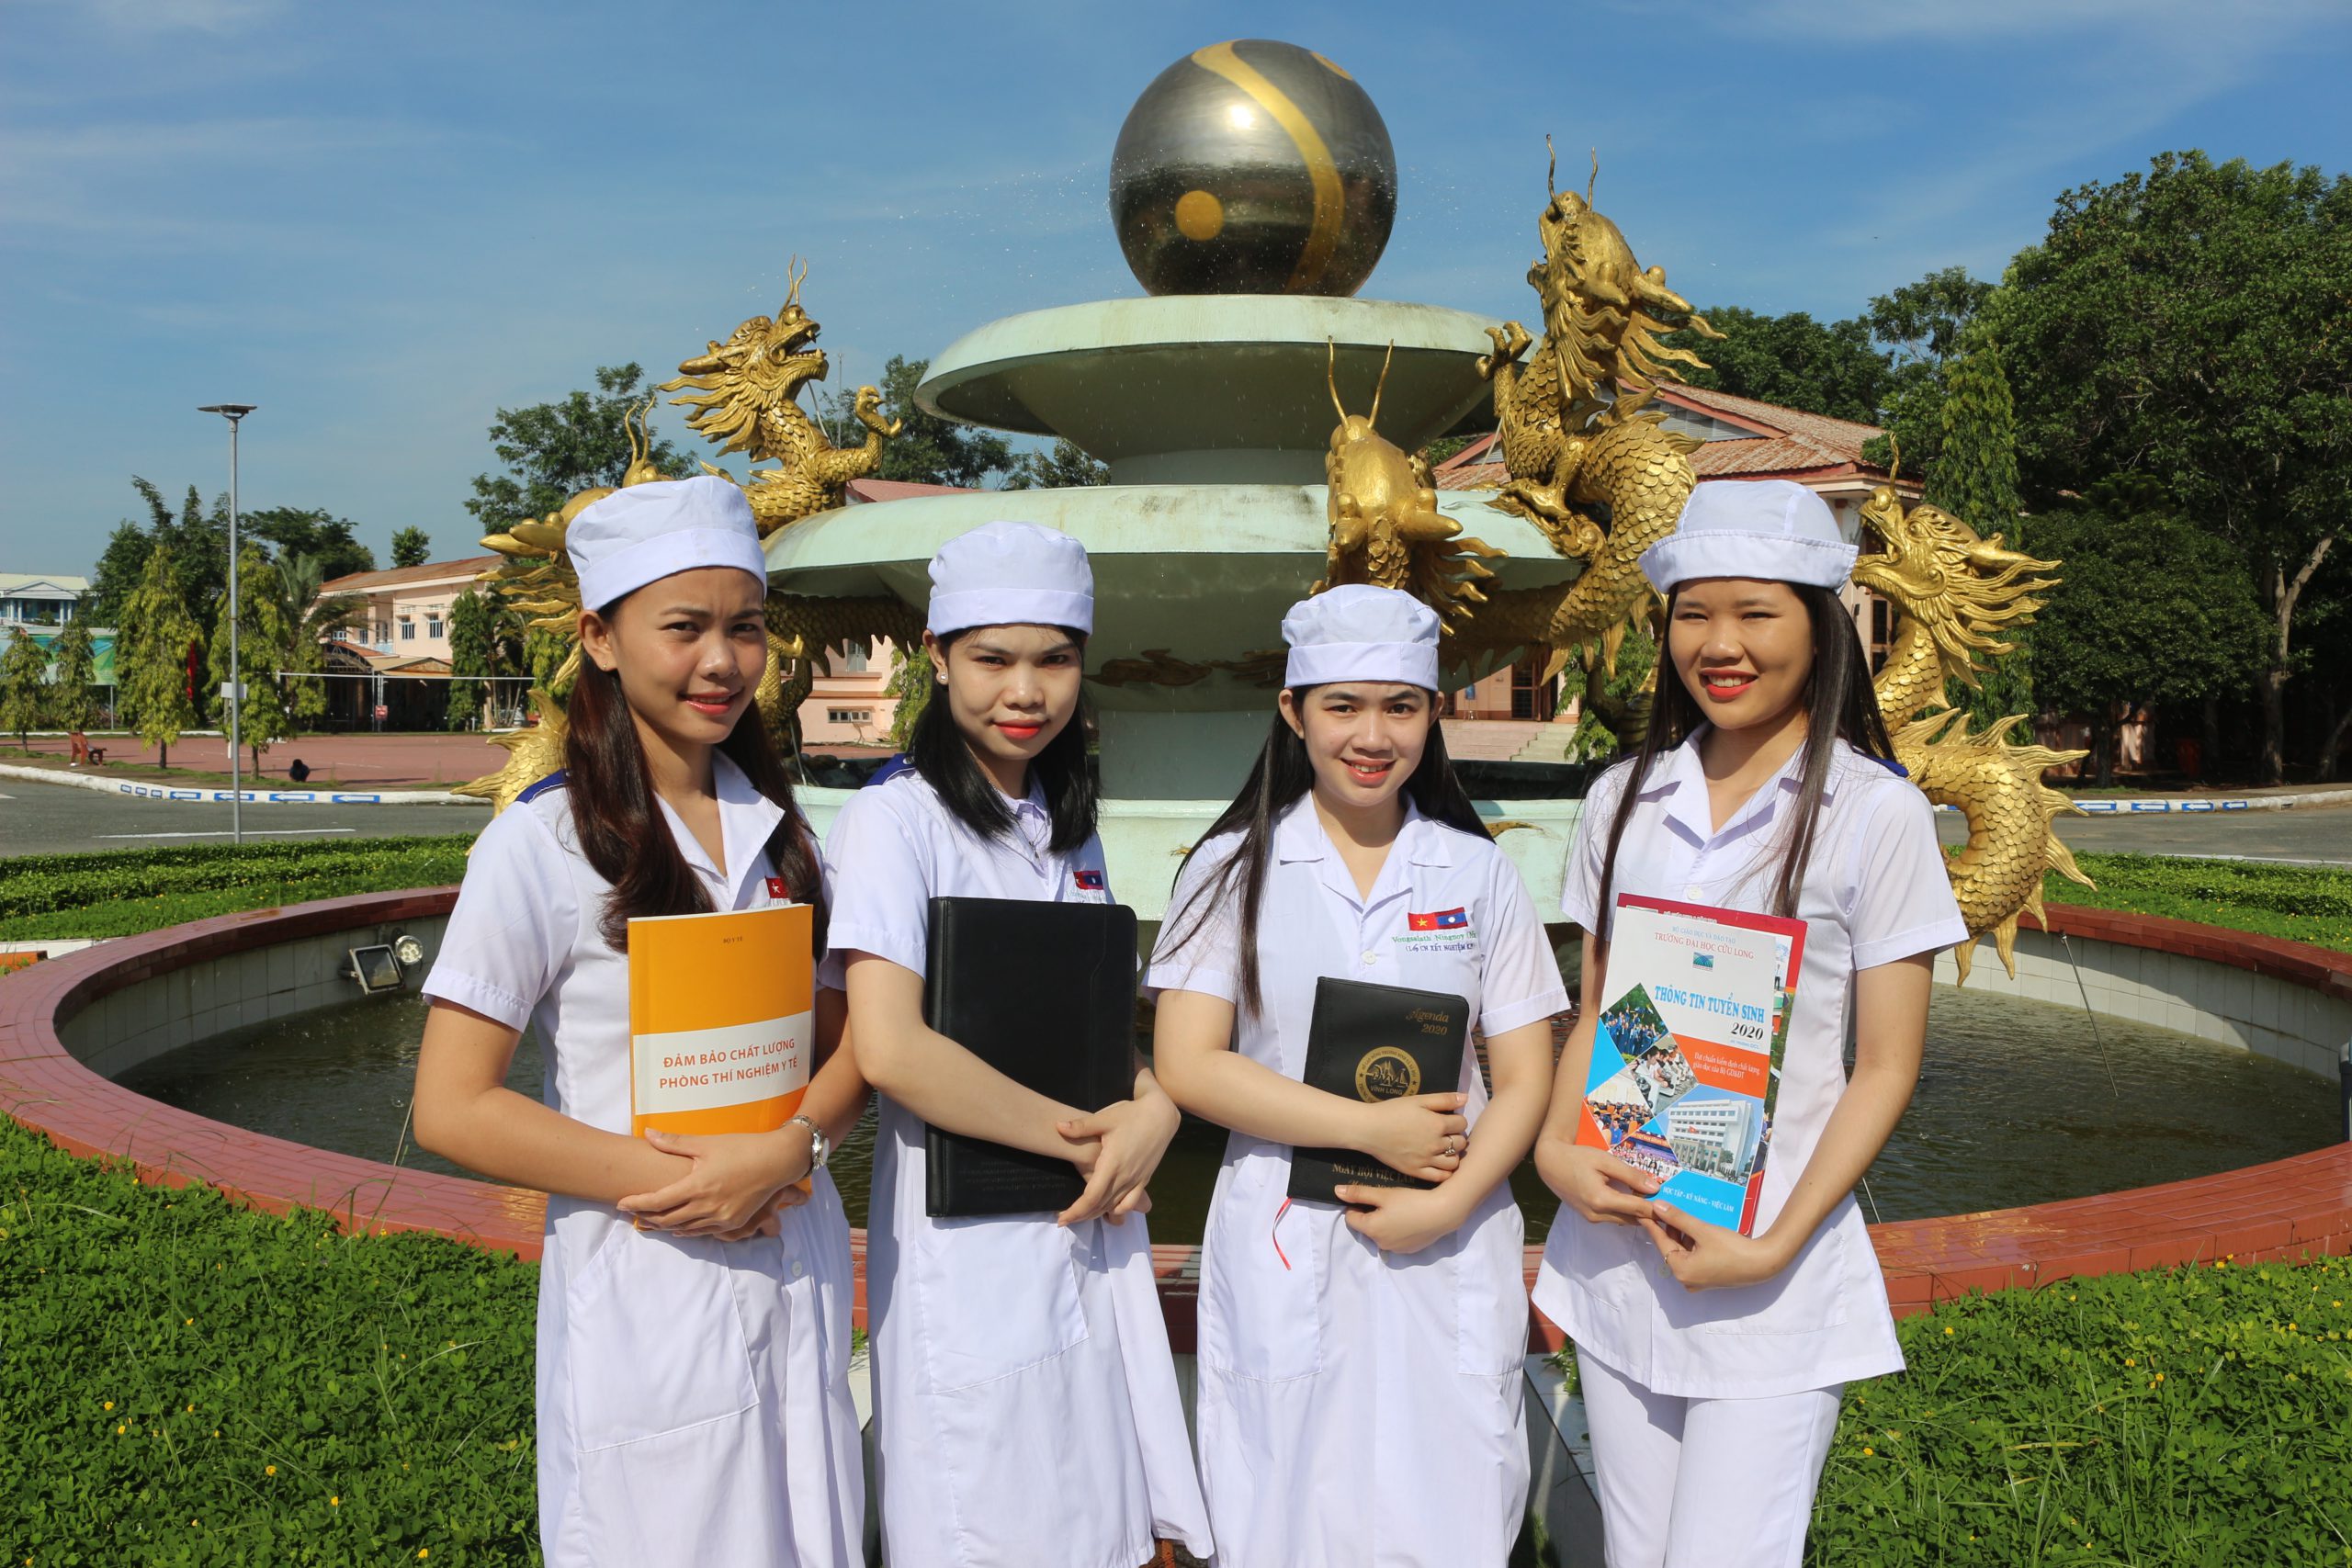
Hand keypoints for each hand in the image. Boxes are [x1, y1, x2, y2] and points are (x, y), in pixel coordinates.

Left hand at [620, 1126, 810, 1236]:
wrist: (778, 1161)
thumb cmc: (742, 1147)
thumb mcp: (707, 1142)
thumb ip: (674, 1142)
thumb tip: (648, 1134)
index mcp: (697, 1185)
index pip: (657, 1201)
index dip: (637, 1203)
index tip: (621, 1204)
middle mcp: (707, 1206)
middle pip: (667, 1219)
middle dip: (647, 1217)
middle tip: (633, 1213)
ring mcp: (721, 1217)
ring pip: (684, 1228)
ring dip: (665, 1225)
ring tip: (651, 1220)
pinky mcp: (733, 1222)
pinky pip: (703, 1231)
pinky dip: (687, 1230)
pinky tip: (679, 1227)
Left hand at [1055, 1090, 1179, 1226]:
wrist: (1161, 1115)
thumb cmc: (1132, 1114)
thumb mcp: (1104, 1118)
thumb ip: (1081, 1126)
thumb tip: (1057, 1126)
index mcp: (1112, 1164)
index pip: (1092, 1197)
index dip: (1075, 1211)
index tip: (1061, 1219)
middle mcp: (1125, 1177)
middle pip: (1100, 1206)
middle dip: (1081, 1216)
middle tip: (1064, 1220)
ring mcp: (1136, 1180)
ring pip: (1114, 1207)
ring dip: (1097, 1214)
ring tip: (1081, 1215)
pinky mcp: (1144, 1180)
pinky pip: (1130, 1202)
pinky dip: (1117, 1210)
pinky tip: (1108, 1209)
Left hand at [1335, 1183, 1467, 1254]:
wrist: (1442, 1213)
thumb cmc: (1411, 1201)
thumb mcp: (1383, 1193)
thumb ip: (1359, 1193)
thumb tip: (1337, 1191)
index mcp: (1371, 1229)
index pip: (1351, 1219)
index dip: (1356, 1206)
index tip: (1368, 1197)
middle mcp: (1381, 1244)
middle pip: (1367, 1228)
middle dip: (1371, 1215)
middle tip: (1386, 1201)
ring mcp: (1396, 1249)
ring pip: (1381, 1235)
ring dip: (1384, 1224)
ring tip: (1399, 1210)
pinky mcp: (1409, 1250)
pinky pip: (1396, 1240)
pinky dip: (1397, 1231)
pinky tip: (1409, 1220)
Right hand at [1355, 1092, 1468, 1182]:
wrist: (1369, 1129)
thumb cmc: (1392, 1111)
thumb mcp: (1418, 1100)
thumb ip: (1443, 1099)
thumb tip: (1465, 1097)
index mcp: (1437, 1124)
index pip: (1462, 1124)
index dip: (1457, 1120)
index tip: (1448, 1120)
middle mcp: (1435, 1144)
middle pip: (1460, 1143)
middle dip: (1456, 1137)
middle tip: (1446, 1134)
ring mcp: (1426, 1160)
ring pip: (1453, 1162)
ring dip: (1452, 1154)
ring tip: (1443, 1149)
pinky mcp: (1416, 1171)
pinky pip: (1440, 1177)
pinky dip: (1445, 1172)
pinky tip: (1439, 1163)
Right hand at [1533, 1135, 1660, 1225]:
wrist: (1550, 1164)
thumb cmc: (1577, 1157)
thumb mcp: (1605, 1160)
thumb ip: (1630, 1175)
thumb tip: (1655, 1188)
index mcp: (1601, 1200)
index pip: (1638, 1209)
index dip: (1656, 1208)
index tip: (1673, 1204)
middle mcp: (1597, 1214)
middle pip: (1632, 1219)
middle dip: (1649, 1212)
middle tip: (1666, 1203)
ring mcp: (1592, 1218)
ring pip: (1623, 1220)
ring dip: (1638, 1213)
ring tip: (1652, 1200)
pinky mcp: (1589, 1217)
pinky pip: (1613, 1217)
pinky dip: (1625, 1211)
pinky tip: (1632, 1199)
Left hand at [1638, 1201, 1792, 1290]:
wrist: (1762, 1263)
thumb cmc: (1731, 1248)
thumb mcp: (1702, 1230)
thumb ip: (1678, 1218)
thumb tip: (1657, 1207)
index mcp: (1681, 1270)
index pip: (1660, 1242)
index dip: (1652, 1224)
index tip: (1643, 1210)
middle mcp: (1686, 1279)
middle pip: (1671, 1248)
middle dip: (1668, 1228)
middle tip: (1662, 1208)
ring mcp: (1698, 1280)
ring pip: (1682, 1252)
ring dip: (1681, 1234)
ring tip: (1678, 1213)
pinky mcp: (1708, 1277)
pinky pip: (1693, 1257)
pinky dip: (1691, 1243)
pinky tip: (1694, 1227)